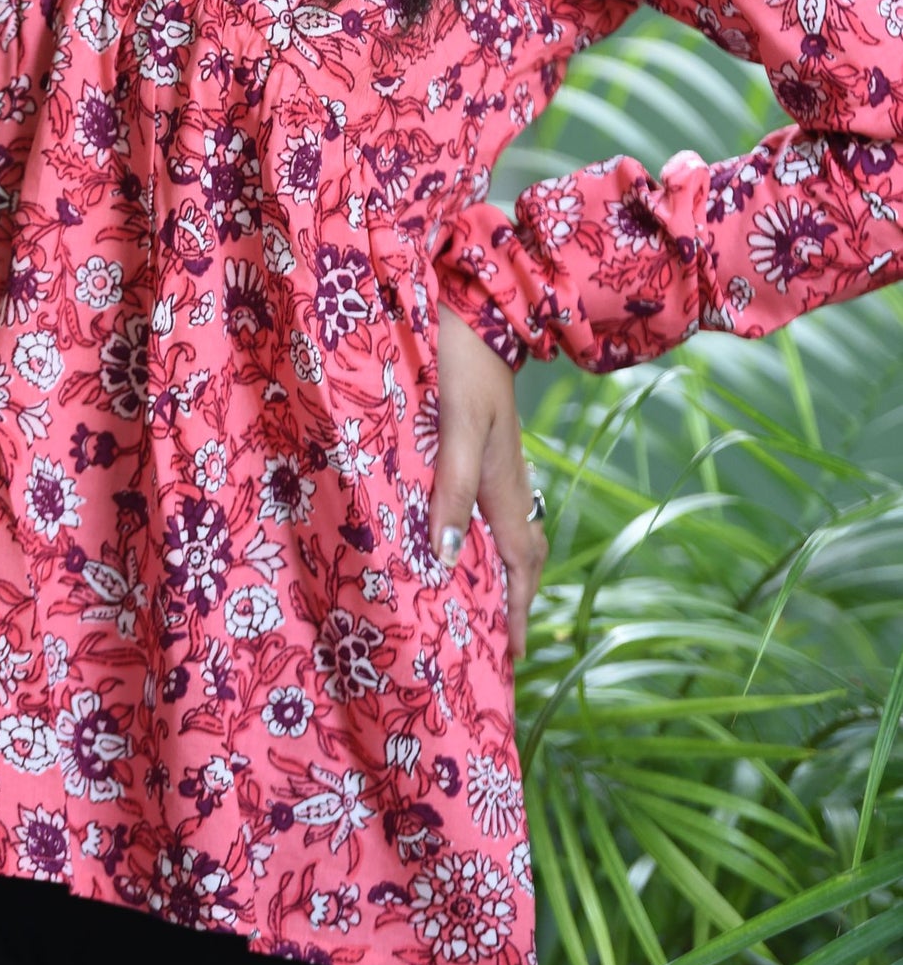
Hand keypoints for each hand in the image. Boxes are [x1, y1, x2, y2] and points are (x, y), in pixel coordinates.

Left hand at [430, 300, 547, 659]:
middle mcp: (507, 479)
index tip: (512, 658)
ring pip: (507, 530)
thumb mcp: (458, 427)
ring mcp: (498, 461)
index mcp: (504, 483)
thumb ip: (453, 488)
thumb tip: (444, 557)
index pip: (519, 565)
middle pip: (520, 554)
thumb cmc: (461, 363)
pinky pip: (491, 504)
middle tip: (496, 642)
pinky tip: (457, 535)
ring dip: (498, 570)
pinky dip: (483, 534)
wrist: (473, 307)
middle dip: (513, 600)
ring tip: (477, 603)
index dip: (516, 612)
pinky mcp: (482, 443)